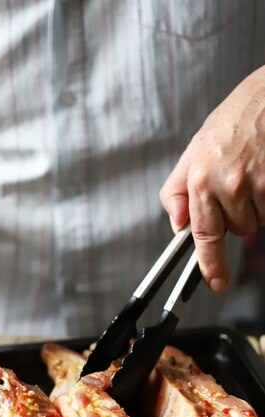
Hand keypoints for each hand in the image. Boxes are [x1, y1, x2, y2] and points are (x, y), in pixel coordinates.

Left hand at [160, 66, 264, 291]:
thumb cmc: (236, 119)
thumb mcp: (195, 149)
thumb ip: (178, 189)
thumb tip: (176, 225)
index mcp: (201, 177)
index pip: (203, 233)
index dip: (211, 264)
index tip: (216, 282)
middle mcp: (229, 183)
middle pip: (237, 229)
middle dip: (239, 213)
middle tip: (241, 180)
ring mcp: (260, 183)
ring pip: (259, 221)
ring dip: (259, 204)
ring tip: (257, 169)